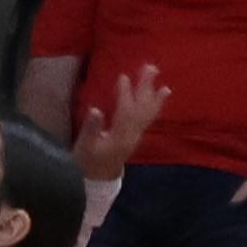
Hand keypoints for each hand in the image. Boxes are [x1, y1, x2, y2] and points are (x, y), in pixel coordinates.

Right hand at [72, 65, 169, 181]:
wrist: (97, 178)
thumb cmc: (87, 161)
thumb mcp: (84, 146)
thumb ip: (90, 129)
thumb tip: (95, 110)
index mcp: (118, 139)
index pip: (125, 113)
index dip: (125, 94)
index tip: (124, 76)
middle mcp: (131, 136)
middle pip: (141, 110)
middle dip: (146, 89)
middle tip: (151, 69)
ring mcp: (136, 136)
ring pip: (147, 113)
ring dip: (155, 95)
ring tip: (163, 78)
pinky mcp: (136, 135)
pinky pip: (148, 117)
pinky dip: (155, 104)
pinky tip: (161, 93)